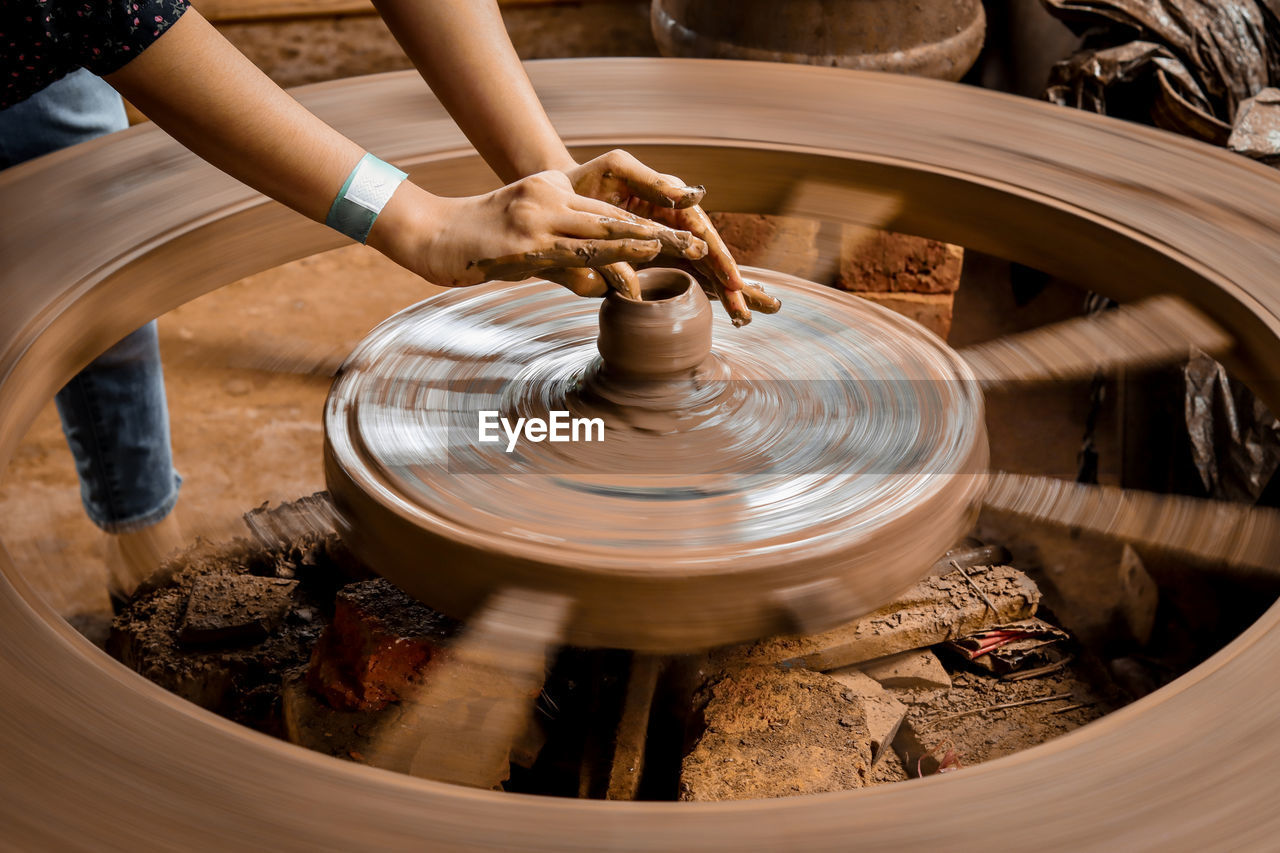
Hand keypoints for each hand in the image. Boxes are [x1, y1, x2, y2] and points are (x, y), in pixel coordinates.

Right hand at [370, 170, 706, 288]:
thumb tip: (602, 281)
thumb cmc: (480, 243)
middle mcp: (551, 196)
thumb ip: (566, 253)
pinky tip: (635, 265)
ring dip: (647, 242)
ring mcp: (539, 218)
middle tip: (703, 242)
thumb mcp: (528, 239)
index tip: (686, 227)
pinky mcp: (527, 243)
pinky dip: (612, 259)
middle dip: (662, 232)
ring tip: (683, 250)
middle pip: (617, 215)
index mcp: (554, 189)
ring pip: (604, 230)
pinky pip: (577, 253)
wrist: (432, 236)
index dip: (650, 218)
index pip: (611, 206)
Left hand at [562, 149, 780, 325]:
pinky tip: (725, 312)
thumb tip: (695, 197)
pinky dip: (705, 295)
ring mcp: (665, 246)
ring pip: (702, 273)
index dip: (720, 259)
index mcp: (672, 204)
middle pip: (710, 259)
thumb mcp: (619, 170)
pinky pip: (684, 280)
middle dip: (731, 285)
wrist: (561, 197)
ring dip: (724, 295)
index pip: (704, 234)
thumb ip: (653, 181)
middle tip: (748, 313)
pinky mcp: (650, 263)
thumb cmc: (590, 180)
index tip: (734, 282)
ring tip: (745, 318)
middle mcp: (674, 226)